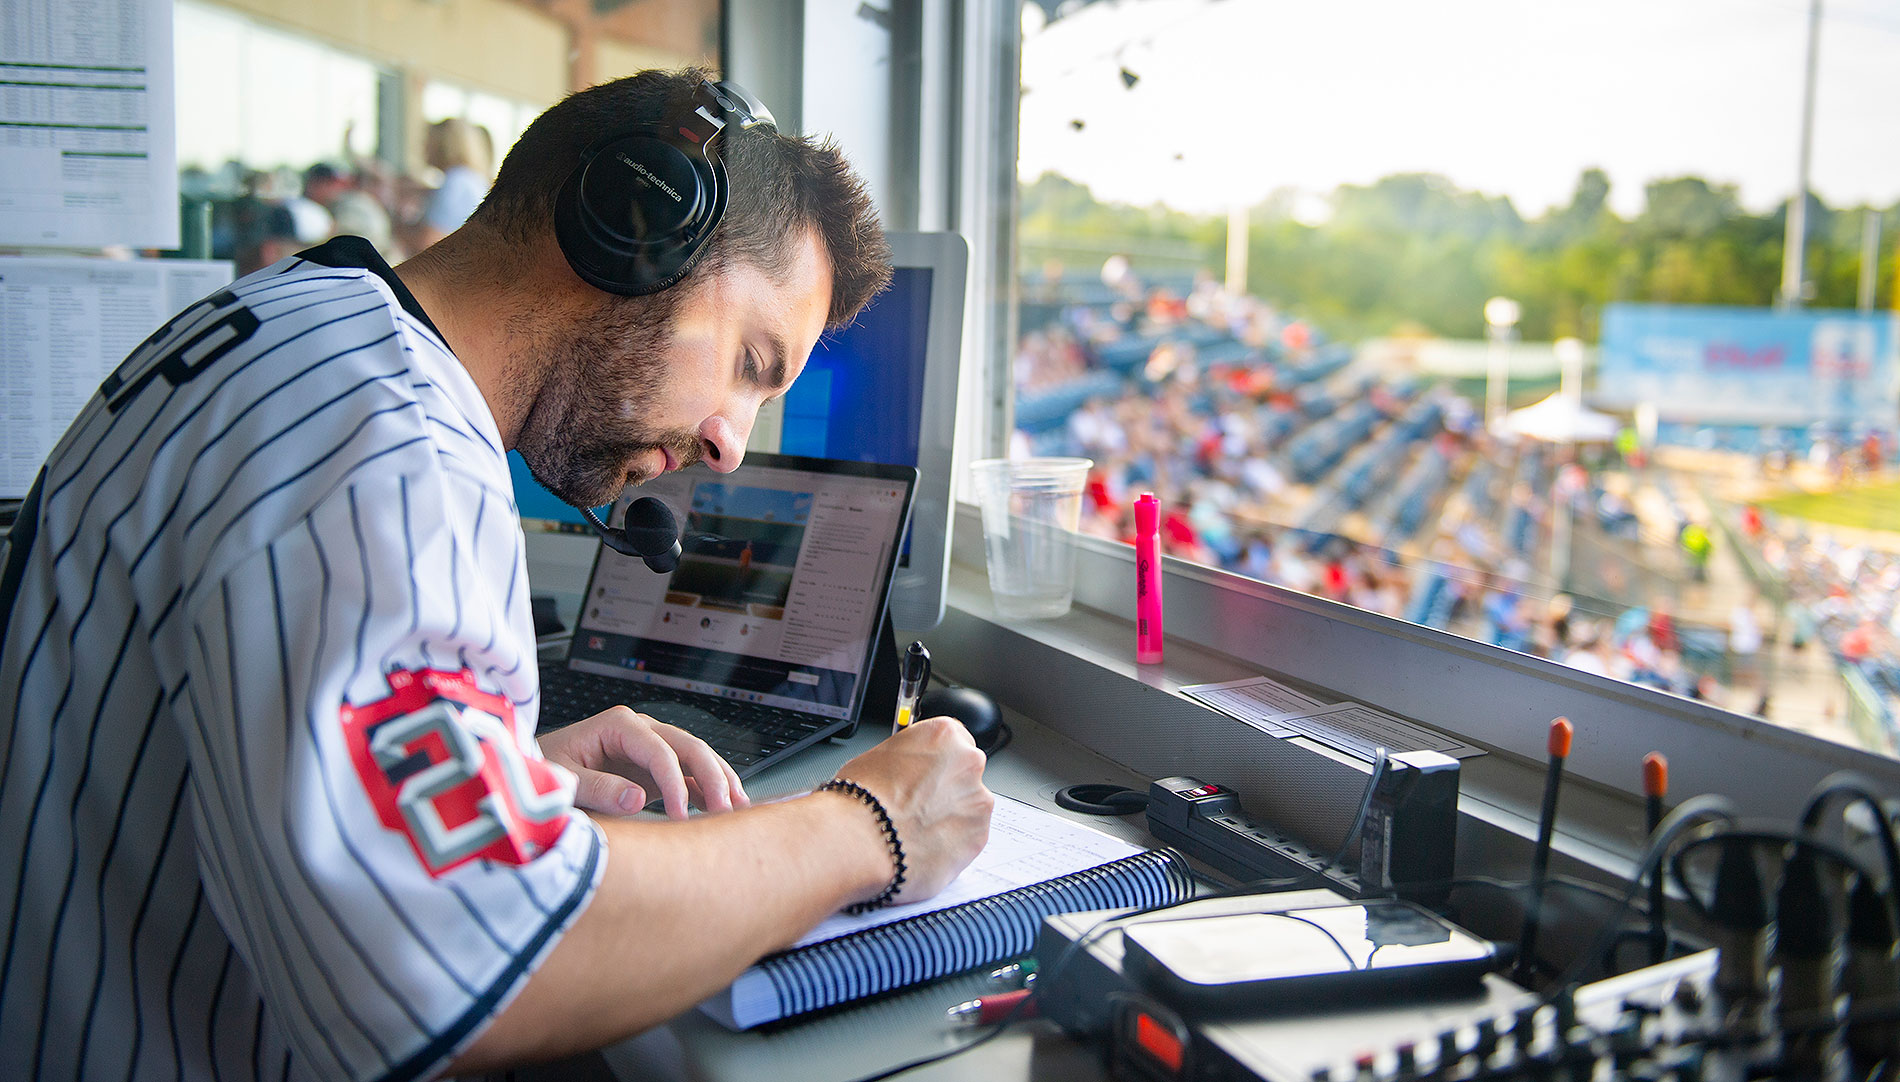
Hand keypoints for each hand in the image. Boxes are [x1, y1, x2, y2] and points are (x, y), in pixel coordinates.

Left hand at [537, 707, 748, 819]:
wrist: (533, 776)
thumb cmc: (543, 770)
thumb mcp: (562, 780)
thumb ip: (598, 788)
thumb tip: (637, 798)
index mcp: (618, 725)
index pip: (660, 750)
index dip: (674, 782)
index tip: (680, 815)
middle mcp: (640, 732)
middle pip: (689, 746)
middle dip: (713, 776)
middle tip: (726, 810)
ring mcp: (650, 749)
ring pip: (696, 758)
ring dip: (719, 781)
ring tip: (739, 808)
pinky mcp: (653, 770)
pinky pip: (688, 776)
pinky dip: (707, 791)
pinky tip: (721, 809)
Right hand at [831, 718, 992, 903]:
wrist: (862, 839)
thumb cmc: (863, 799)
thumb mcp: (879, 756)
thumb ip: (908, 759)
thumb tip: (908, 772)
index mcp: (945, 735)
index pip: (954, 740)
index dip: (936, 760)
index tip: (927, 773)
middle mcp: (969, 762)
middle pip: (965, 773)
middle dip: (946, 788)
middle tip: (919, 805)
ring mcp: (978, 801)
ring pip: (969, 807)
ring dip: (951, 816)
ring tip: (918, 830)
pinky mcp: (979, 836)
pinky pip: (969, 837)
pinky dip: (952, 843)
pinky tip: (926, 846)